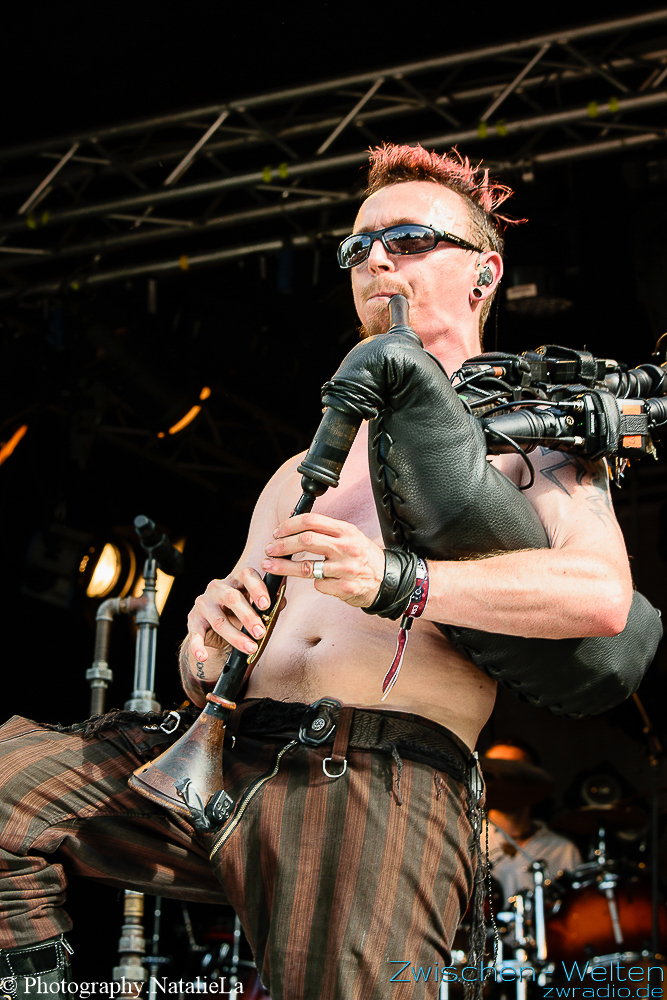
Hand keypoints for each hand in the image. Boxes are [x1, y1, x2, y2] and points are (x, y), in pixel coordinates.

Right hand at [186, 567, 271, 665]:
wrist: (217, 626)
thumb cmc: (242, 613)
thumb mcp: (257, 608)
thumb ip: (270, 604)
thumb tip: (281, 602)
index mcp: (236, 579)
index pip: (246, 575)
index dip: (257, 588)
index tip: (266, 605)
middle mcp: (218, 587)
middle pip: (232, 598)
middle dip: (248, 617)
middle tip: (261, 632)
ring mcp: (204, 603)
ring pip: (219, 620)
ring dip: (236, 637)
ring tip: (250, 648)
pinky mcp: (193, 620)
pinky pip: (195, 634)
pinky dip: (197, 647)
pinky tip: (203, 656)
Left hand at [261, 512, 384, 607]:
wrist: (387, 580)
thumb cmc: (363, 556)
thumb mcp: (350, 536)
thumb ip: (326, 530)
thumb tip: (293, 523)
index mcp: (346, 530)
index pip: (312, 520)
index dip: (290, 525)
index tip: (278, 532)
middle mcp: (346, 547)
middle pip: (305, 541)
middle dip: (282, 545)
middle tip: (270, 549)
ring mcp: (345, 569)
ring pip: (305, 567)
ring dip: (283, 567)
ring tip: (270, 566)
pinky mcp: (344, 588)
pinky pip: (318, 585)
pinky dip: (314, 583)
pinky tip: (316, 582)